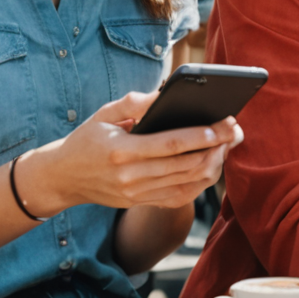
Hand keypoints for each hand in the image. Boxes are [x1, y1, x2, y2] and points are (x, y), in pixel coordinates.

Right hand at [17, 91, 235, 214]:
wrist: (63, 177)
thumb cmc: (87, 139)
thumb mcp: (103, 114)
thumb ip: (134, 103)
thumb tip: (165, 94)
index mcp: (121, 151)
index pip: (171, 145)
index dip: (202, 136)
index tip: (225, 125)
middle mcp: (131, 176)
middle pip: (187, 166)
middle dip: (218, 148)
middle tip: (235, 131)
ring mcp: (137, 194)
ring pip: (189, 183)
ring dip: (214, 165)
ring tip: (226, 146)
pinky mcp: (141, 203)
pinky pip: (181, 196)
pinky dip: (201, 182)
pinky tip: (211, 165)